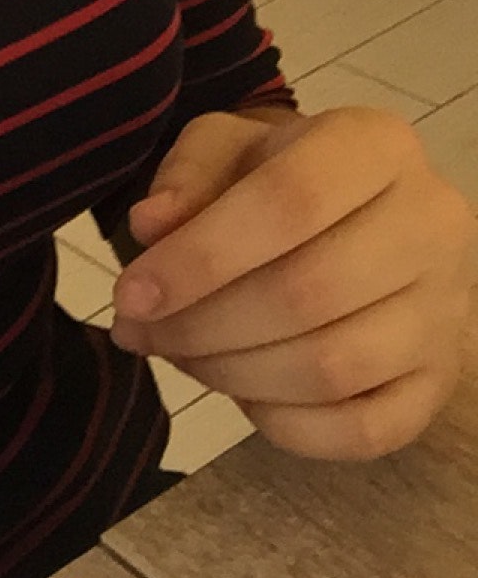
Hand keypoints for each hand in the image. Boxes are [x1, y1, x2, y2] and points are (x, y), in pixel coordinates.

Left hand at [107, 107, 477, 460]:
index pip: (290, 202)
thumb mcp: (226, 147)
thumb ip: (186, 176)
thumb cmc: (280, 173)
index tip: (131, 294)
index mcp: (378, 147)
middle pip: (309, 293)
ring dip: (233, 374)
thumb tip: (151, 227)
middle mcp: (432, 225)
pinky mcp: (443, 382)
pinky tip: (241, 394)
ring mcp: (448, 311)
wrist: (359, 213)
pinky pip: (365, 431)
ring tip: (179, 355)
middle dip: (203, 325)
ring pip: (334, 368)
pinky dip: (288, 427)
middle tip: (141, 332)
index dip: (200, 256)